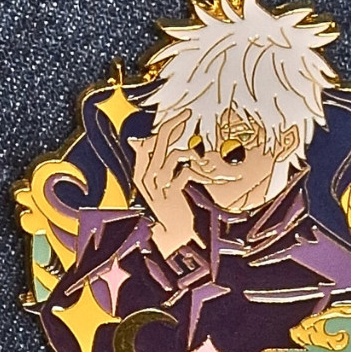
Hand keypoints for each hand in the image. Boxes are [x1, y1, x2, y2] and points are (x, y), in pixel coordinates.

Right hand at [129, 109, 203, 257]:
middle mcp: (145, 178)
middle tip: (189, 114)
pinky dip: (199, 171)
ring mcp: (157, 186)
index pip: (148, 141)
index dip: (165, 127)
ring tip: (206, 155)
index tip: (181, 116)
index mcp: (140, 173)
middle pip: (157, 142)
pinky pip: (184, 172)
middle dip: (174, 125)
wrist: (174, 236)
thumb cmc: (172, 210)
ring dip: (192, 152)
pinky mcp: (170, 195)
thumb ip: (157, 164)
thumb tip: (147, 141)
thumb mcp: (161, 185)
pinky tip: (210, 174)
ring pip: (172, 155)